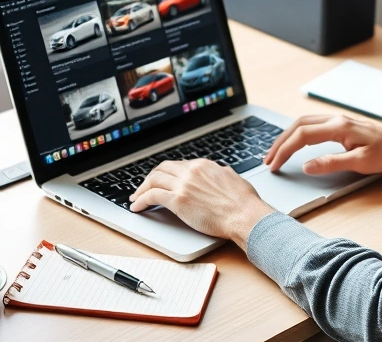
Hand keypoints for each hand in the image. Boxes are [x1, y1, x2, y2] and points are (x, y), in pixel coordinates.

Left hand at [129, 159, 275, 249]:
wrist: (244, 215)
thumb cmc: (244, 203)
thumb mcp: (232, 179)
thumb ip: (221, 174)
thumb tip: (220, 172)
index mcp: (204, 165)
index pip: (178, 166)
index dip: (167, 174)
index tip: (162, 181)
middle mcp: (192, 171)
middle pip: (162, 169)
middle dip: (150, 178)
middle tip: (144, 187)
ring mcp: (184, 184)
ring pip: (153, 180)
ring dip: (142, 189)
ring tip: (137, 197)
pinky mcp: (178, 200)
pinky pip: (152, 196)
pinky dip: (141, 200)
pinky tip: (137, 206)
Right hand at [263, 114, 381, 174]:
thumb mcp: (361, 163)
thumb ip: (331, 163)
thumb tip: (307, 166)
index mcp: (339, 127)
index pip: (302, 136)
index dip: (285, 150)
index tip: (274, 165)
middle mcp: (336, 120)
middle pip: (298, 126)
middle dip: (280, 142)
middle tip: (268, 160)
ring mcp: (338, 121)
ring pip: (303, 123)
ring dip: (287, 137)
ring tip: (276, 152)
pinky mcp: (342, 125)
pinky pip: (313, 125)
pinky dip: (298, 134)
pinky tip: (295, 143)